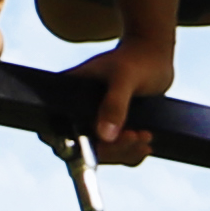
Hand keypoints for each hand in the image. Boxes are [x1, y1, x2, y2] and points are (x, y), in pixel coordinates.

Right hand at [74, 27, 174, 161]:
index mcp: (68, 92)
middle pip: (81, 146)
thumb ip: (115, 104)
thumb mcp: (126, 78)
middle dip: (110, 149)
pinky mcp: (110, 128)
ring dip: (123, 152)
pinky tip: (145, 143)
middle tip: (134, 136)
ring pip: (100, 152)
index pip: (55, 126)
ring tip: (145, 137)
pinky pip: (115, 150)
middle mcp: (77, 110)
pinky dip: (130, 152)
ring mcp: (94, 120)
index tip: (99, 143)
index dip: (69, 143)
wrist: (154, 57)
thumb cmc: (137, 60)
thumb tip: (105, 136)